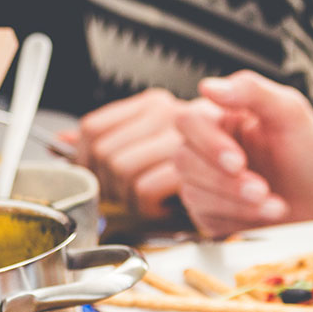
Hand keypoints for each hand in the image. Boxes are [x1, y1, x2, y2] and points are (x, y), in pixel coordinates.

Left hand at [62, 89, 187, 217]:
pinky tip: (164, 205)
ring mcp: (181, 139)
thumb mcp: (148, 144)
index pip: (92, 128)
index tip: (99, 175)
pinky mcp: (192, 168)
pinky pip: (143, 190)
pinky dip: (149, 207)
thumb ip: (107, 138)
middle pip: (103, 153)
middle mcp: (167, 115)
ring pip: (120, 171)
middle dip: (108, 183)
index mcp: (153, 104)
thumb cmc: (198, 170)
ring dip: (129, 197)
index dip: (85, 159)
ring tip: (148, 198)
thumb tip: (60, 140)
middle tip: (128, 193)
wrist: (252, 183)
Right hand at [174, 71, 312, 236]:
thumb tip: (209, 86)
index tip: (238, 161)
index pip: (189, 122)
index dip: (209, 144)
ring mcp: (208, 183)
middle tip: (261, 189)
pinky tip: (266, 216)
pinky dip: (238, 220)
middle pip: (185, 160)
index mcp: (224, 118)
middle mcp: (210, 149)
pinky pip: (205, 219)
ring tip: (275, 205)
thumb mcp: (292, 113)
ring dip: (236, 202)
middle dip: (226, 180)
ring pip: (193, 192)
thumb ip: (253, 91)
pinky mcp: (212, 213)